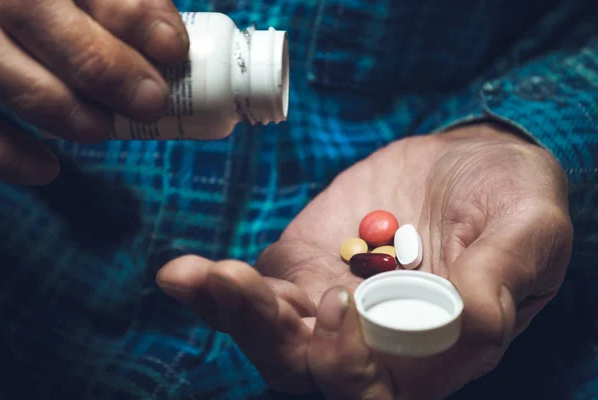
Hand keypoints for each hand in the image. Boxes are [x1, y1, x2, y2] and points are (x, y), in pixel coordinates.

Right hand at [0, 0, 187, 184]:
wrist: (4, 17)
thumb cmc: (56, 14)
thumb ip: (123, 3)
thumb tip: (169, 46)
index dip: (130, 13)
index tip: (172, 49)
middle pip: (30, 10)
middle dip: (102, 65)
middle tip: (149, 102)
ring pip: (0, 70)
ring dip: (59, 107)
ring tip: (99, 128)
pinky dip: (9, 153)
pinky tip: (47, 169)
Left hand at [157, 123, 572, 398]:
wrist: (467, 163)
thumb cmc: (509, 197)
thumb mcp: (528, 227)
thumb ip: (503, 274)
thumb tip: (473, 319)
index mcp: (436, 351)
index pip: (383, 389)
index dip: (353, 364)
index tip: (344, 304)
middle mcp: (376, 344)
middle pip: (310, 370)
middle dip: (267, 336)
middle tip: (236, 284)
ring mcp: (330, 307)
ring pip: (272, 336)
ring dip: (231, 310)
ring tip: (193, 276)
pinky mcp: (302, 270)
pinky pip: (255, 293)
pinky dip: (217, 288)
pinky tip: (184, 273)